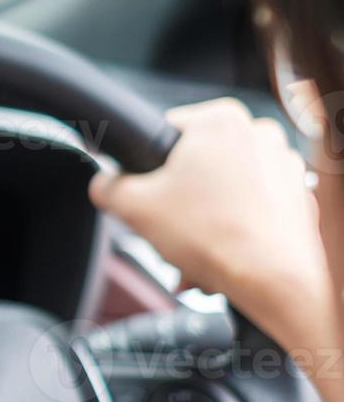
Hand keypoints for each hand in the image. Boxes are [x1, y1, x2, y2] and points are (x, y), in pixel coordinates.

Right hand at [89, 98, 335, 346]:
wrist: (274, 281)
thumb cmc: (218, 238)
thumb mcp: (133, 207)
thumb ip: (106, 186)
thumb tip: (104, 185)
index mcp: (220, 120)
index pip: (165, 132)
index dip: (148, 169)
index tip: (149, 195)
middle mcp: (259, 134)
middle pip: (195, 165)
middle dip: (177, 203)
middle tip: (169, 230)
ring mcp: (284, 165)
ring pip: (224, 189)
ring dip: (202, 221)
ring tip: (192, 252)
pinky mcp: (297, 196)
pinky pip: (251, 207)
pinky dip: (232, 229)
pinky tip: (218, 255)